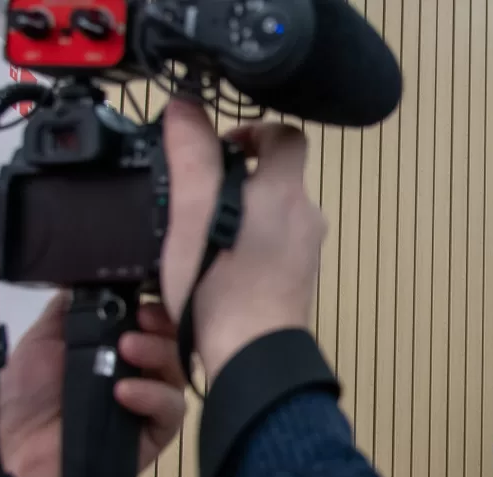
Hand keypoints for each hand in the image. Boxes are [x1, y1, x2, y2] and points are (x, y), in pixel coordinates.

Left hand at [0, 293, 186, 476]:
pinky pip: (172, 409)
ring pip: (178, 370)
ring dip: (157, 352)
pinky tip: (125, 392)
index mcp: (116, 347)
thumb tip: (91, 275)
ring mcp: (150, 401)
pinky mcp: (156, 433)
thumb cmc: (24, 400)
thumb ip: (67, 310)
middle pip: (173, 340)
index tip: (141, 299)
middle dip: (162, 324)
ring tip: (128, 349)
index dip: (153, 305)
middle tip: (141, 321)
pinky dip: (152, 395)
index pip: (151, 320)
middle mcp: (140, 370)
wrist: (14, 459)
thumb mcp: (40, 342)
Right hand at [160, 98, 326, 377]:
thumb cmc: (220, 283)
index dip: (253, 130)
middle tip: (198, 195)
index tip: (219, 147)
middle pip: (277, 177)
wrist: (251, 353)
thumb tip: (185, 108)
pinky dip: (249, 247)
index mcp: (286, 190)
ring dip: (240, 215)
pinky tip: (219, 267)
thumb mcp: (192, 211)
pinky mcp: (298, 282)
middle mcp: (306, 216)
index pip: (286, 135)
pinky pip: (274, 248)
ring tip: (202, 235)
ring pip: (274, 215)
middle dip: (238, 178)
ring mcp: (307, 252)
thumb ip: (191, 155)